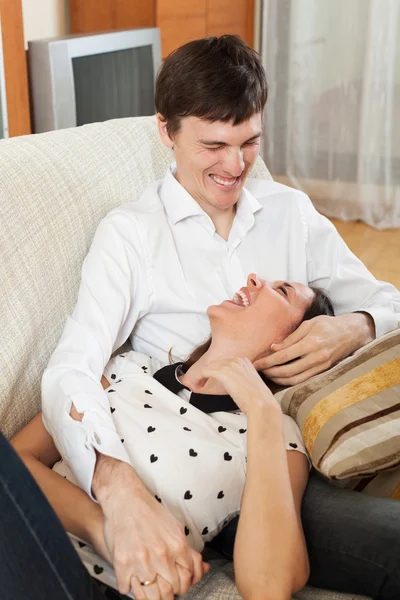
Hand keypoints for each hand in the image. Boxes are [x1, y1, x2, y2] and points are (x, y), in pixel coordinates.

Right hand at [94, 459, 208, 598]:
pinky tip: (132, 579)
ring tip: (150, 589)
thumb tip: (203, 568)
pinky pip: (127, 590)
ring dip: (152, 597)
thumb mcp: (175, 527)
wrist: (126, 500)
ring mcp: (141, 562)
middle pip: (170, 592)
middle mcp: (161, 556)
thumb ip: (188, 551)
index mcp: (177, 547)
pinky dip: (129, 588)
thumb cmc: (151, 512)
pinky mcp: (122, 565)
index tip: (178, 585)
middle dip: (169, 594)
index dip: (184, 585)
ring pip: (151, 597)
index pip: (187, 580)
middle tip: (164, 589)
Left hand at [199, 357, 274, 414]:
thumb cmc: (257, 399)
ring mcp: (229, 365)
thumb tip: (231, 383)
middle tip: (201, 383)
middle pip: (215, 363)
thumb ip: (240, 378)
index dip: (215, 371)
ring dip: (201, 376)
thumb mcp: (249, 383)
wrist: (261, 404)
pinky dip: (197, 378)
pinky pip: (203, 371)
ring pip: (208, 367)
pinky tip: (196, 386)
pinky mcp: (222, 372)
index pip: (223, 362)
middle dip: (208, 373)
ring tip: (198, 385)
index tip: (210, 379)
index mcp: (244, 361)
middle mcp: (236, 360)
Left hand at [254, 313, 374, 385]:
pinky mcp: (323, 372)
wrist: (351, 333)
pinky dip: (290, 381)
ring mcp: (320, 367)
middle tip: (258, 370)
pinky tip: (280, 377)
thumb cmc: (328, 325)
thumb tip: (274, 348)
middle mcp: (316, 358)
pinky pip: (303, 380)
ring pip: (295, 380)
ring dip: (278, 379)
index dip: (267, 361)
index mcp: (310, 343)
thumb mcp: (309, 324)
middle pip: (287, 371)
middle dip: (270, 372)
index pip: (283, 357)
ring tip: (267, 374)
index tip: (256, 363)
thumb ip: (291, 337)